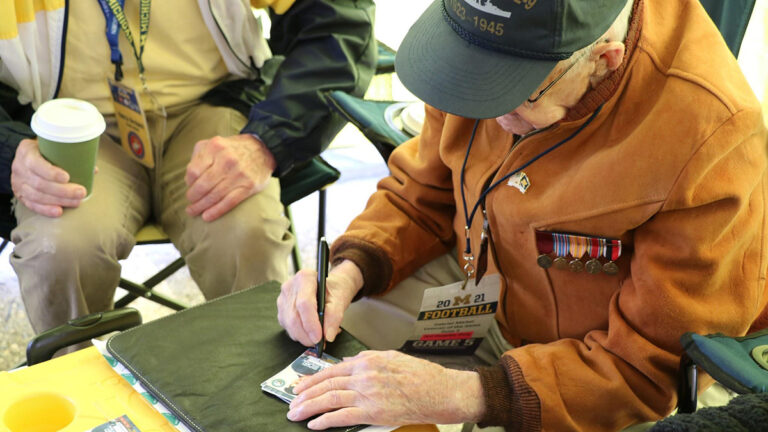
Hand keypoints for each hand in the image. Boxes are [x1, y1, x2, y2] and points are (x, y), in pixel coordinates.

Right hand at [11, 138, 87, 216]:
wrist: (28, 158)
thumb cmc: (46, 151)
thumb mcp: (53, 147)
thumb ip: (70, 155)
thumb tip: (93, 170)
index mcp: (26, 151)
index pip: (35, 164)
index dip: (51, 173)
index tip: (67, 177)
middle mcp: (19, 167)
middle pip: (39, 183)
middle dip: (62, 190)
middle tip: (81, 192)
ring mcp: (18, 182)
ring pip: (36, 195)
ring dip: (59, 200)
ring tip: (77, 202)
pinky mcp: (20, 195)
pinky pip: (32, 205)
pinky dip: (46, 209)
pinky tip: (59, 211)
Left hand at [185, 134, 275, 221]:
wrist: (263, 150)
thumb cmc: (233, 149)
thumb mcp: (214, 143)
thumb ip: (198, 156)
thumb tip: (189, 180)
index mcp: (215, 148)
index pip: (193, 171)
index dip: (189, 182)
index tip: (190, 187)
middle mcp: (226, 160)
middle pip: (202, 185)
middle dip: (193, 198)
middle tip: (190, 203)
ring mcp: (238, 174)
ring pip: (214, 195)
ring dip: (201, 207)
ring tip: (193, 211)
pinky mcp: (248, 186)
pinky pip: (229, 202)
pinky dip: (216, 211)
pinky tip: (207, 217)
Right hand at [277, 260, 363, 346]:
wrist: (330, 287)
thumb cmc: (334, 290)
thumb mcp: (340, 299)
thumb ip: (334, 316)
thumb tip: (328, 335)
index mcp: (305, 278)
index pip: (304, 304)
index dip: (311, 324)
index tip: (319, 338)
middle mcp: (290, 287)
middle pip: (294, 317)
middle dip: (307, 335)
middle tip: (321, 343)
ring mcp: (283, 299)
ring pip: (289, 325)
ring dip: (305, 337)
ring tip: (320, 335)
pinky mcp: (281, 311)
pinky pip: (288, 328)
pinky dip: (301, 335)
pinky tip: (312, 332)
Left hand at [287, 350, 485, 428]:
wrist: (440, 391)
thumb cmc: (421, 376)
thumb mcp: (391, 357)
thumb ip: (366, 359)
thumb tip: (347, 362)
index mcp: (368, 362)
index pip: (332, 370)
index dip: (313, 379)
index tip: (300, 385)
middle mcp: (364, 376)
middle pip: (327, 385)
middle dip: (305, 394)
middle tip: (292, 401)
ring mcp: (367, 394)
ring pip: (329, 400)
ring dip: (309, 407)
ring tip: (295, 413)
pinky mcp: (373, 413)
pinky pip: (342, 417)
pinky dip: (325, 421)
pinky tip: (314, 424)